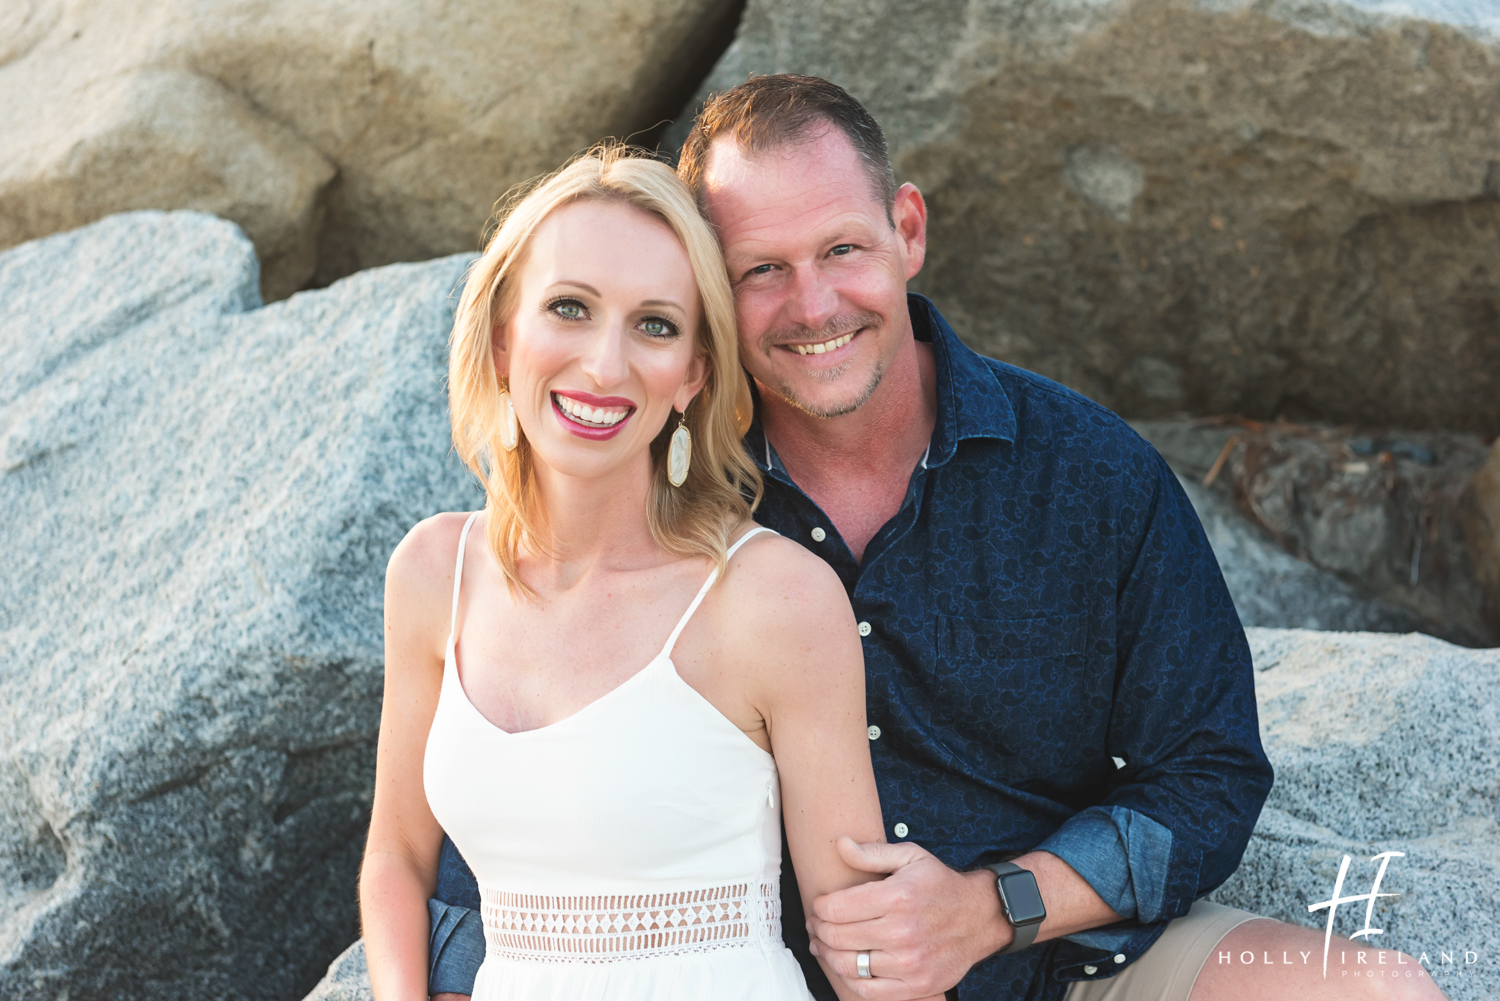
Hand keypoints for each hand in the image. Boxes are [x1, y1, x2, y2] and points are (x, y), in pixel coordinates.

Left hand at [806, 837, 1007, 998]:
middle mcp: (902, 932)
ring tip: (824, 945)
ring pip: (848, 965)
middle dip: (818, 930)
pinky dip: (850, 980)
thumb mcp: (911, 857)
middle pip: (837, 937)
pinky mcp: (916, 986)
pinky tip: (847, 965)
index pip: (836, 908)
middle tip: (815, 925)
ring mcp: (910, 963)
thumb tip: (840, 844)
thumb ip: (873, 853)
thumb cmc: (940, 885)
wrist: (980, 918)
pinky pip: (868, 991)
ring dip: (828, 955)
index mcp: (897, 897)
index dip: (818, 906)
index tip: (818, 905)